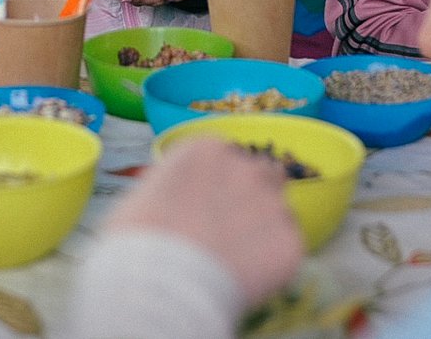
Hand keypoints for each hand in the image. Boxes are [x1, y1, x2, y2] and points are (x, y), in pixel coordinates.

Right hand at [102, 138, 302, 310]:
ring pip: (280, 208)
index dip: (220, 183)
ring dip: (266, 226)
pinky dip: (274, 260)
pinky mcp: (290, 241)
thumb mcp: (145, 196)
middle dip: (253, 195)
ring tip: (241, 257)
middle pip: (263, 173)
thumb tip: (176, 199)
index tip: (210, 205)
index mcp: (207, 150)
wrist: (165, 281)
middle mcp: (246, 167)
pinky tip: (248, 276)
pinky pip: (288, 246)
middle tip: (234, 227)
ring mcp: (272, 202)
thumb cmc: (140, 241)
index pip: (227, 157)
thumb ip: (174, 186)